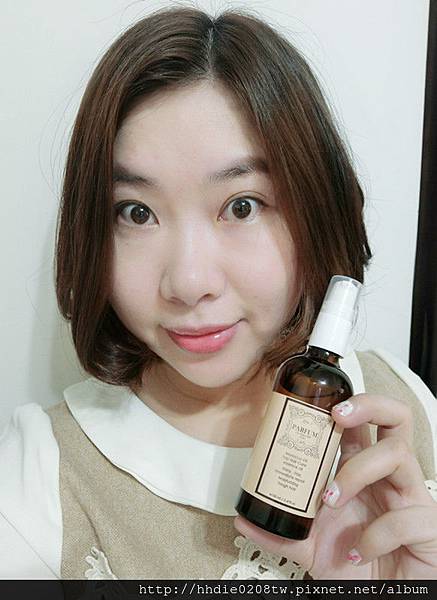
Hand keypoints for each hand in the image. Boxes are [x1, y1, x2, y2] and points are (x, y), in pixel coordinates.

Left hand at [234, 393, 436, 578]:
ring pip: (397, 454)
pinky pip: (405, 518)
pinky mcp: (427, 527)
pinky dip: (374, 536)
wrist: (380, 598)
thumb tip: (241, 518)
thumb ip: (279, 531)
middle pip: (396, 417)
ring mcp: (411, 498)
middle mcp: (390, 476)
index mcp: (364, 469)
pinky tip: (358, 551)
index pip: (365, 422)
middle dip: (368, 405)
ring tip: (331, 500)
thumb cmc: (352, 564)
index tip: (319, 405)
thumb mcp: (309, 546)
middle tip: (337, 416)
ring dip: (357, 472)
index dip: (348, 403)